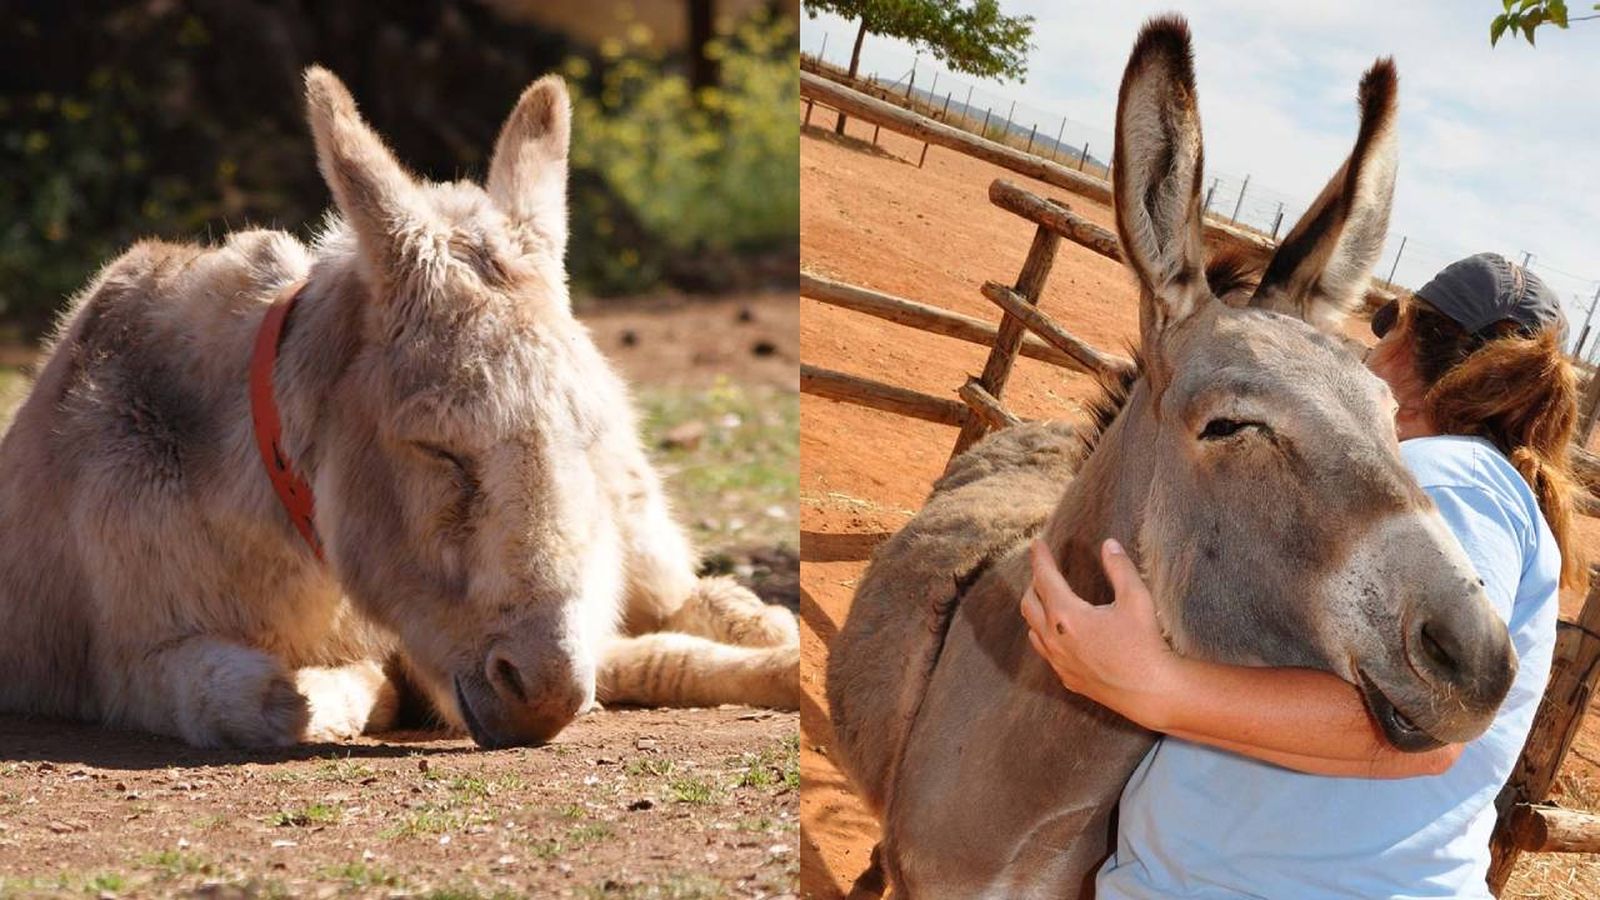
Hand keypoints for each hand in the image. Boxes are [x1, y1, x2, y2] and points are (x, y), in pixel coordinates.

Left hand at [1019, 538, 1183, 728]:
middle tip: (1044, 570)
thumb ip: (1120, 568)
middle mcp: (1054, 639)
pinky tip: (1056, 632)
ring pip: (1033, 629)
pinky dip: (1044, 634)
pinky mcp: (1067, 678)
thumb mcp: (1136, 598)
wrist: (1151, 692)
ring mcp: (1058, 661)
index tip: (1036, 544)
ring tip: (1046, 597)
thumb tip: (1109, 544)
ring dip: (1036, 609)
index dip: (1040, 558)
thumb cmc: (1145, 644)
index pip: (1044, 578)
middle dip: (1034, 583)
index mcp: (1066, 615)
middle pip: (1029, 603)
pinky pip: (1045, 651)